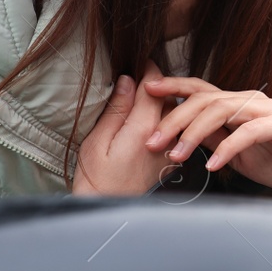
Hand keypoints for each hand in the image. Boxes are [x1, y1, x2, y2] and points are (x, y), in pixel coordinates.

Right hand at [71, 61, 178, 196]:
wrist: (109, 211)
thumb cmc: (96, 179)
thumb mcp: (97, 141)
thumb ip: (116, 109)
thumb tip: (128, 80)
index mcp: (143, 128)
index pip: (154, 86)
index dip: (148, 69)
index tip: (140, 59)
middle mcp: (164, 136)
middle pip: (169, 97)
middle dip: (159, 83)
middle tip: (142, 72)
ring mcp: (169, 148)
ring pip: (174, 112)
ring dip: (164, 100)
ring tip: (147, 93)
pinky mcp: (170, 158)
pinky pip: (174, 129)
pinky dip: (167, 118)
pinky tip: (154, 118)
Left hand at [141, 75, 271, 192]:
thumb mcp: (238, 152)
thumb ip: (215, 139)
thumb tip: (182, 134)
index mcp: (237, 105)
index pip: (200, 90)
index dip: (173, 87)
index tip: (146, 90)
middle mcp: (249, 101)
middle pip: (204, 99)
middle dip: (174, 118)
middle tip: (153, 141)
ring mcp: (265, 111)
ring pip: (221, 111)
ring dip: (194, 133)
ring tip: (176, 154)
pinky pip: (248, 133)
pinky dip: (227, 149)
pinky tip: (213, 166)